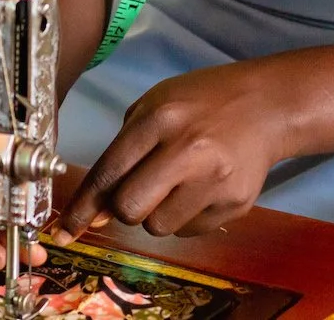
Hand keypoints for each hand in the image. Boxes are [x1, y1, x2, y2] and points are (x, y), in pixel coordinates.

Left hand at [49, 60, 292, 241]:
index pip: (109, 172)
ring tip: (176, 185)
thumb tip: (97, 209)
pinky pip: (189, 231)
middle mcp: (188, 151)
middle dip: (124, 208)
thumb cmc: (202, 102)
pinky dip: (185, 217)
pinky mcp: (235, 204)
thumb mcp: (156, 103)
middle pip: (129, 208)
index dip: (82, 205)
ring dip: (156, 213)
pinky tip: (199, 189)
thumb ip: (123, 150)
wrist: (267, 106)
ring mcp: (214, 181)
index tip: (66, 229)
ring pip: (158, 227)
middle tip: (138, 191)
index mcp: (161, 119)